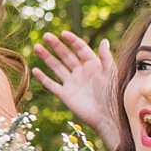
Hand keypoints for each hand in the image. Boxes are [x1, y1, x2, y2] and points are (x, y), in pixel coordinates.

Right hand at [32, 30, 121, 148]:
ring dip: (47, 57)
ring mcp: (72, 83)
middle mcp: (81, 72)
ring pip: (56, 67)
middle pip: (66, 55)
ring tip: (37, 47)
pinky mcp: (65, 95)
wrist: (109, 117)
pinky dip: (43, 78)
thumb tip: (104, 41)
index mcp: (93, 65)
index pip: (80, 49)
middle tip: (46, 36)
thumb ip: (106, 58)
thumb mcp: (112, 73)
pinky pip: (52, 85)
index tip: (63, 34)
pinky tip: (35, 70)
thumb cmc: (114, 95)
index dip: (72, 41)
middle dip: (56, 46)